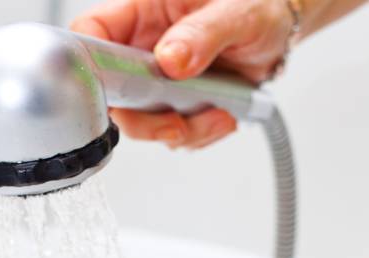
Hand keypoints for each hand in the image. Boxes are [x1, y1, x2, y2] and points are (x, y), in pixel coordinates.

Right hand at [71, 0, 293, 148]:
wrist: (279, 30)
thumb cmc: (258, 5)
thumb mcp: (238, 12)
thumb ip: (203, 34)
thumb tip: (170, 59)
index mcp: (143, 12)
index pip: (92, 35)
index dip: (89, 66)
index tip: (114, 92)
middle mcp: (143, 48)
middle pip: (114, 95)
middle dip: (144, 120)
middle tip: (175, 123)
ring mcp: (157, 81)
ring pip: (144, 123)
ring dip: (182, 130)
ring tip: (219, 113)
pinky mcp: (175, 105)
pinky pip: (174, 134)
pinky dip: (199, 134)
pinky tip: (223, 115)